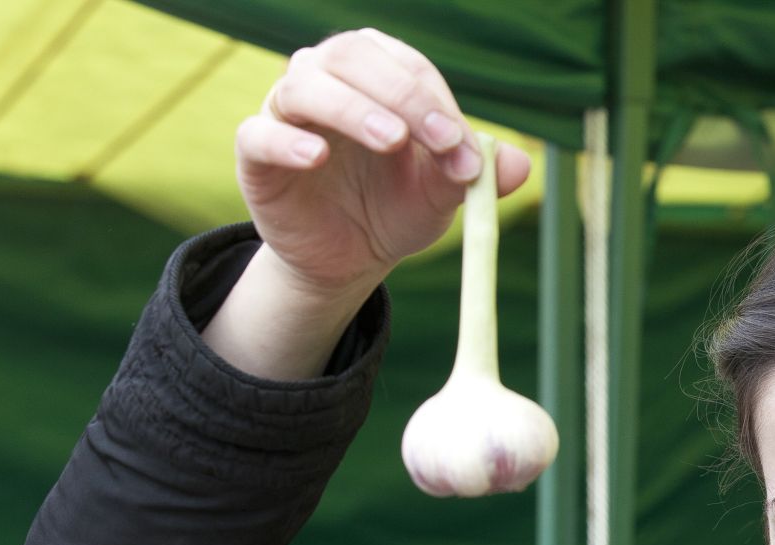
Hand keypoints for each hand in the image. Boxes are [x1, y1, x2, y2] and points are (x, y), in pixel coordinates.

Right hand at [234, 28, 532, 298]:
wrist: (348, 257)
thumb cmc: (394, 207)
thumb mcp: (440, 197)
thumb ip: (473, 176)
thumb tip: (520, 165)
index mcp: (375, 75)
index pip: (405, 66)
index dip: (434, 99)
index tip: (460, 143)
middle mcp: (325, 78)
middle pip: (352, 57)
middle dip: (401, 94)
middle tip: (437, 139)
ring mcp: (286, 113)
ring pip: (305, 85)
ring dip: (353, 107)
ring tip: (391, 140)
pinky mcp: (255, 154)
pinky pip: (259, 134)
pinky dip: (286, 141)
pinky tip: (318, 157)